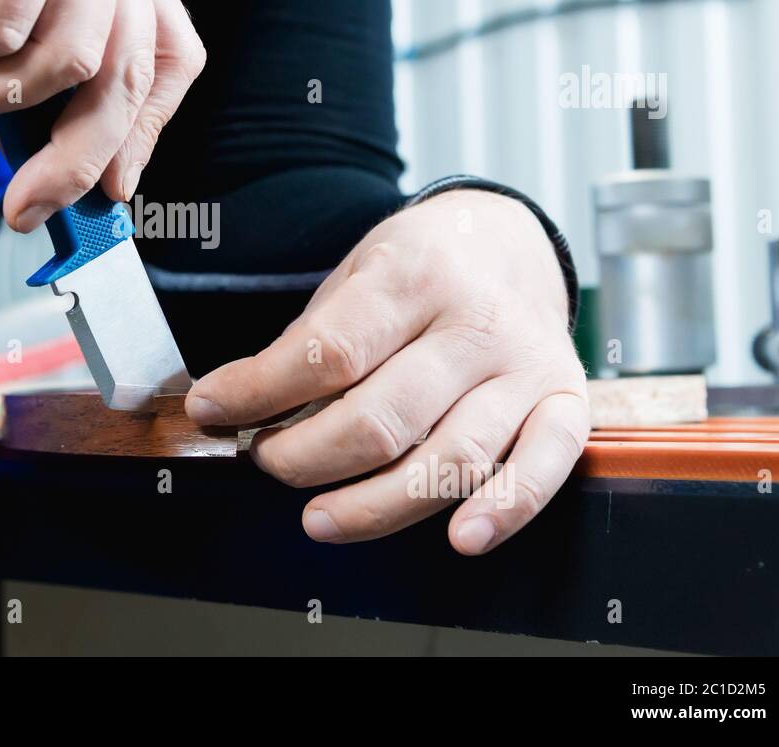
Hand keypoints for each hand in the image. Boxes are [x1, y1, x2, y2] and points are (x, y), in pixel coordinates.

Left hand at [186, 189, 587, 553]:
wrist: (508, 240)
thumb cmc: (418, 267)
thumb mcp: (354, 275)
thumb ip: (310, 342)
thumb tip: (242, 408)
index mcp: (412, 275)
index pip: (328, 352)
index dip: (258, 392)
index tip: (212, 410)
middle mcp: (474, 321)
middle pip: (383, 419)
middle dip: (305, 457)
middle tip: (268, 461)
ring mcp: (524, 365)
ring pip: (452, 458)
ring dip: (375, 504)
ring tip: (317, 517)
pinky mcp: (565, 400)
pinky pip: (545, 466)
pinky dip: (506, 510)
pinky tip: (461, 537)